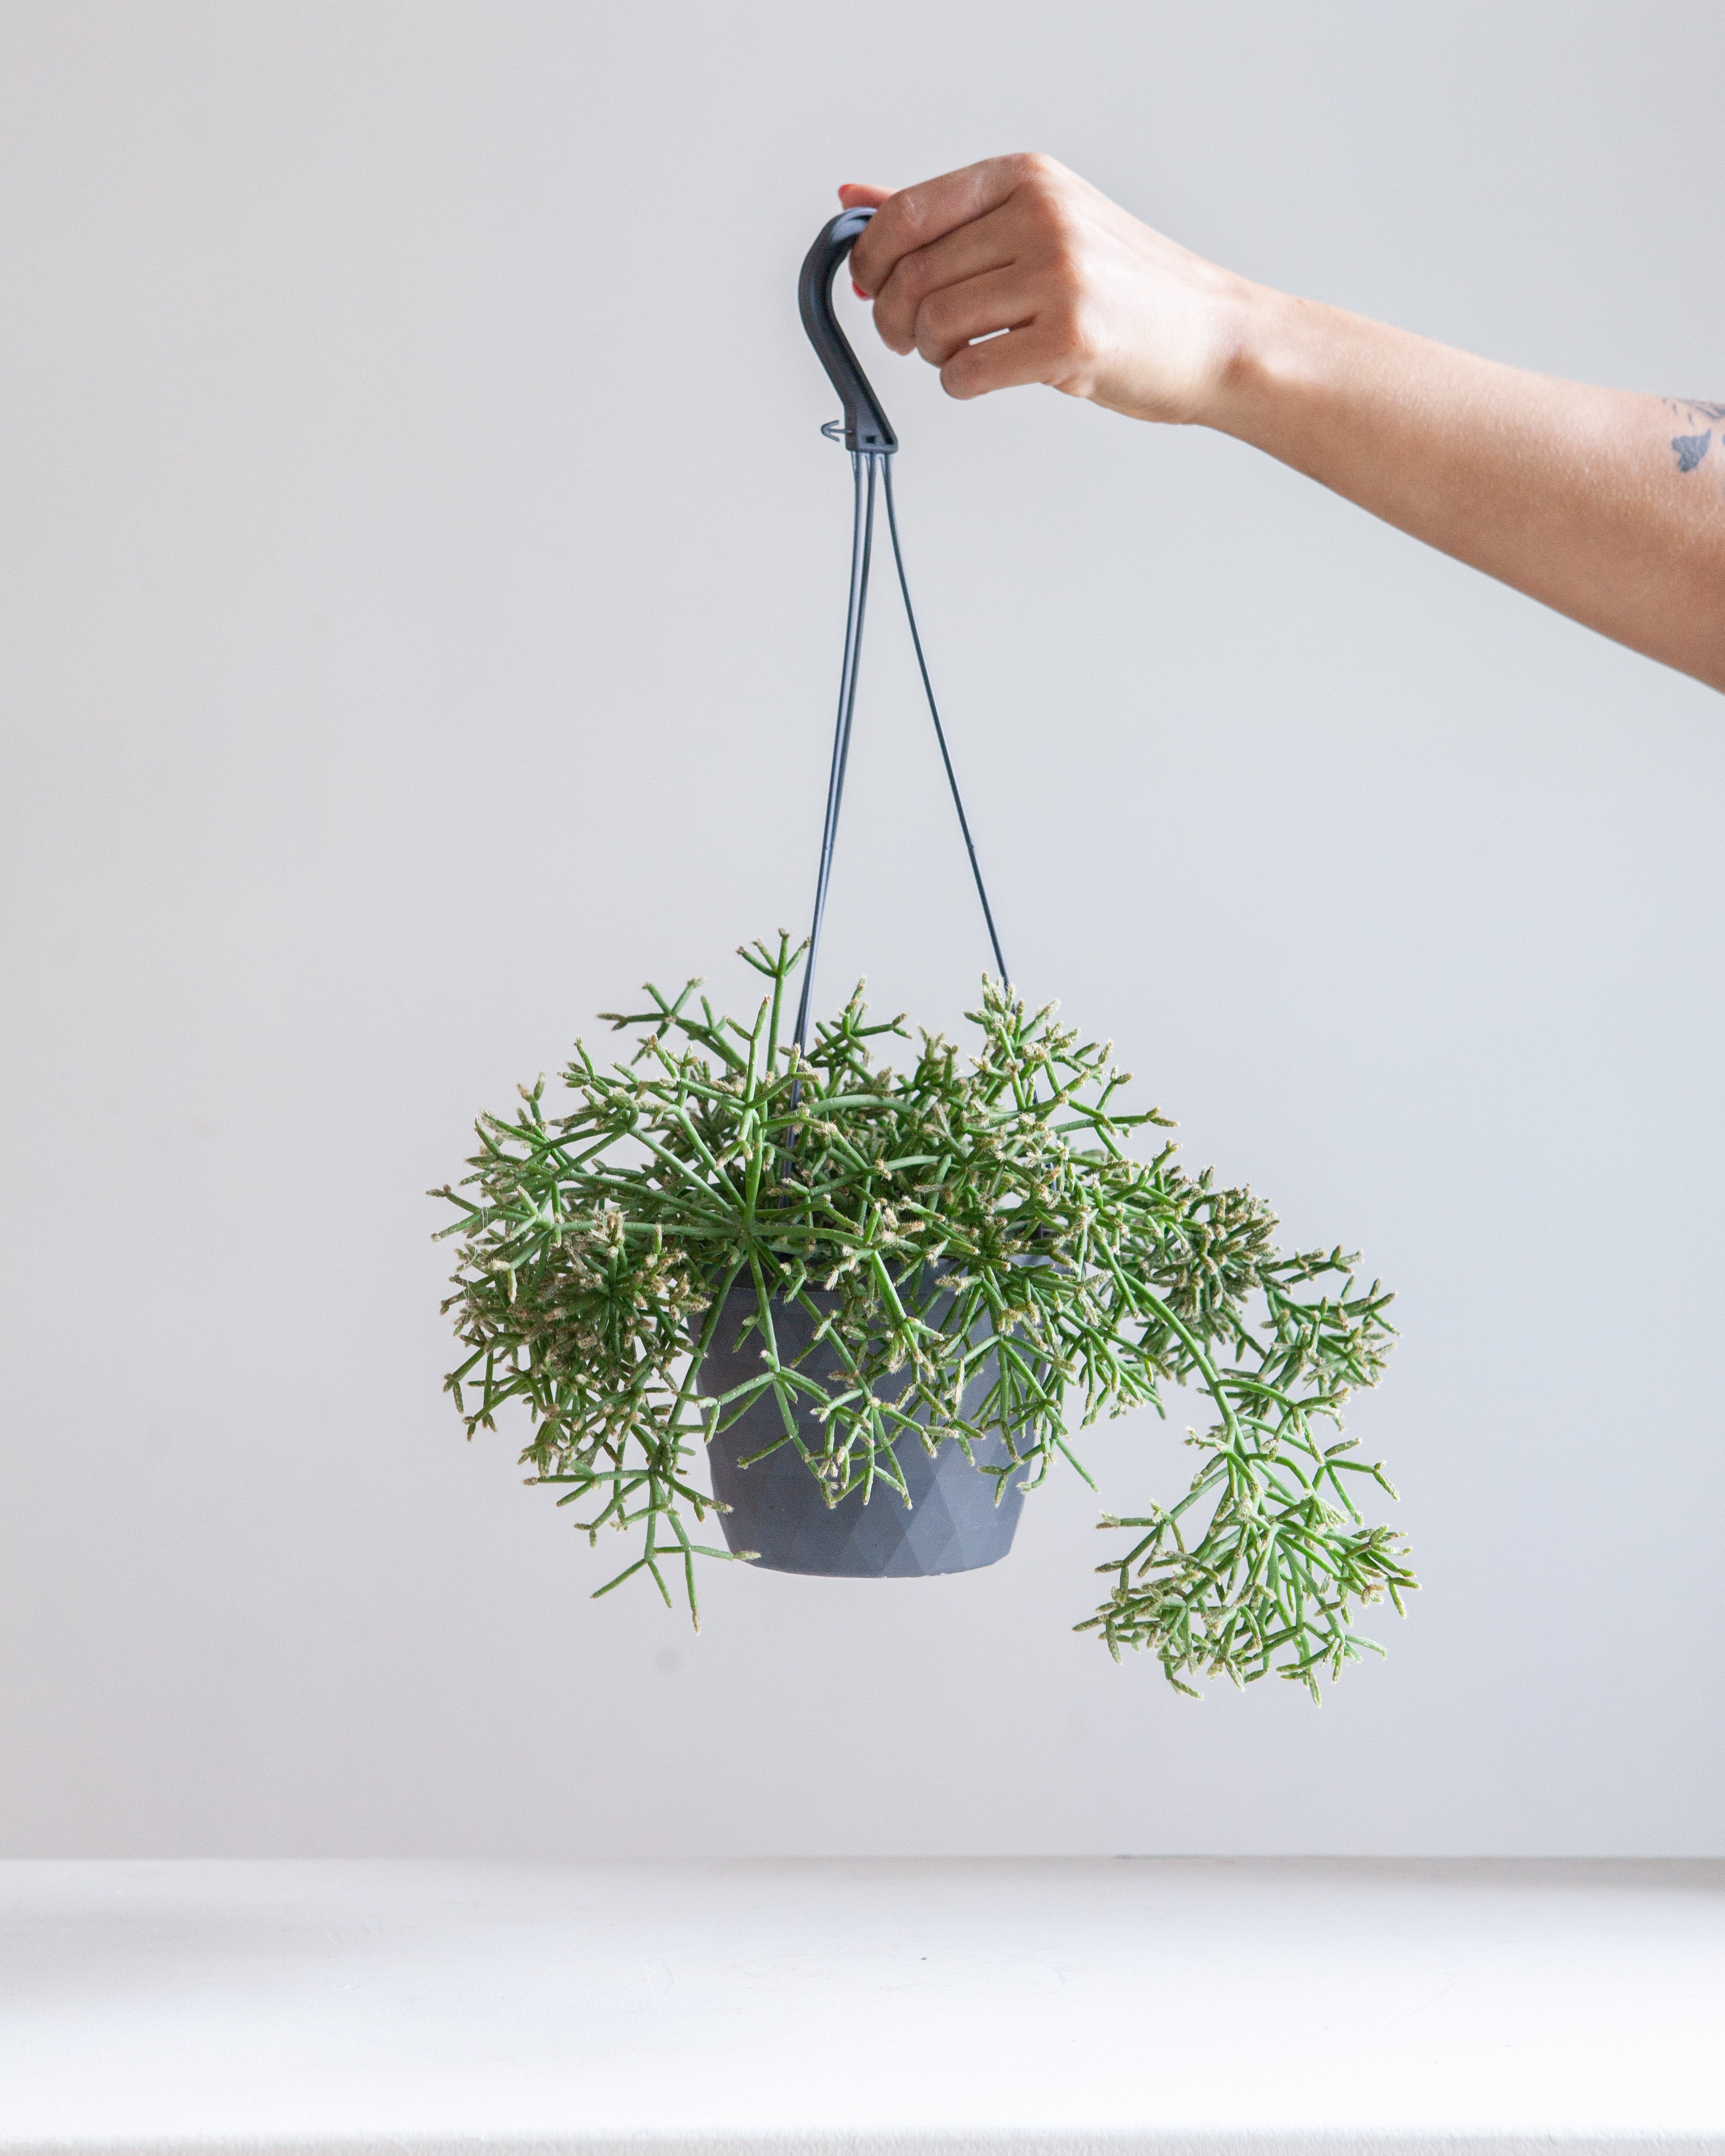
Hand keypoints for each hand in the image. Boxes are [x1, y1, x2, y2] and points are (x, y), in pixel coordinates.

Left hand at [840, 156, 1254, 426]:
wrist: (1212, 335)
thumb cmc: (1124, 287)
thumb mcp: (1038, 225)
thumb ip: (947, 215)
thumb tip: (854, 201)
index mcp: (1028, 180)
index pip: (907, 213)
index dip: (869, 260)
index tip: (868, 287)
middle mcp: (1041, 218)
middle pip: (913, 275)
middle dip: (891, 318)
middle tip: (906, 337)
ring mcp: (1058, 278)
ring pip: (934, 324)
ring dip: (928, 353)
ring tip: (956, 355)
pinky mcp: (1070, 341)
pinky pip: (967, 371)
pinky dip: (958, 384)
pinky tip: (981, 376)